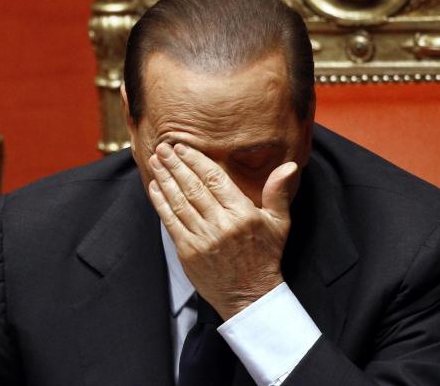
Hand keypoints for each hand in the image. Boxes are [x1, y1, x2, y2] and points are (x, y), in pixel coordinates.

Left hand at [148, 142, 299, 319]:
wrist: (249, 296)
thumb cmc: (265, 256)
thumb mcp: (279, 223)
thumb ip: (278, 192)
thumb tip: (289, 167)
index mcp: (243, 214)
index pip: (215, 180)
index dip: (196, 161)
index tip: (182, 147)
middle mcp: (221, 224)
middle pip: (193, 187)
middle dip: (175, 165)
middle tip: (162, 147)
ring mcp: (203, 238)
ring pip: (179, 202)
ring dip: (164, 179)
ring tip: (155, 162)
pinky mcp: (188, 251)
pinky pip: (171, 222)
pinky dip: (161, 203)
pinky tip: (154, 187)